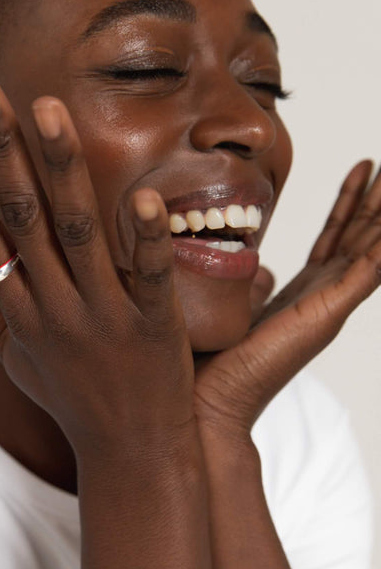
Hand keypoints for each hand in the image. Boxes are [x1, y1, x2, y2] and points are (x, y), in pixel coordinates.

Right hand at [0, 77, 195, 458]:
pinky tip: (145, 195)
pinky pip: (148, 277)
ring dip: (63, 172)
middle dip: (0, 153)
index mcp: (20, 310)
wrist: (131, 453)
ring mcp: (103, 318)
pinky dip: (144, 239)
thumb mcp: (10, 351)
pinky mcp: (154, 329)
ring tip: (49, 111)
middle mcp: (54, 307)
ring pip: (79, 234)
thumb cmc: (70, 397)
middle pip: (22, 219)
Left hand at [194, 160, 380, 439]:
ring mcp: (328, 307)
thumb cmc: (211, 362)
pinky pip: (369, 270)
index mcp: (302, 295)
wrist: (204, 403)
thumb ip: (250, 288)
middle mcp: (321, 298)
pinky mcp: (326, 315)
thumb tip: (259, 272)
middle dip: (380, 198)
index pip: (334, 238)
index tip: (364, 166)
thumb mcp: (232, 308)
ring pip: (373, 248)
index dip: (349, 203)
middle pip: (361, 236)